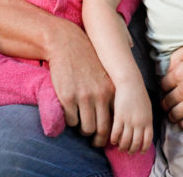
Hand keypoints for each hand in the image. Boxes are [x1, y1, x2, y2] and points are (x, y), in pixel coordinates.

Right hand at [47, 20, 114, 146]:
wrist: (66, 43)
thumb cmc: (86, 58)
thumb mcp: (104, 73)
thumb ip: (110, 91)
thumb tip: (115, 115)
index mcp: (111, 89)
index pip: (116, 120)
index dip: (111, 131)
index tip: (106, 133)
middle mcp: (99, 95)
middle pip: (102, 129)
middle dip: (98, 139)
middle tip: (93, 140)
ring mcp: (83, 97)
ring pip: (86, 128)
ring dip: (83, 130)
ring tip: (81, 125)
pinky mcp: (67, 97)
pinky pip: (71, 120)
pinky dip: (70, 121)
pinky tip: (70, 113)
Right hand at [111, 83, 152, 153]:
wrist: (130, 81)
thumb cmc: (138, 92)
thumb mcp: (146, 106)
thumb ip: (146, 118)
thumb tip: (144, 128)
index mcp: (148, 120)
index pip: (147, 140)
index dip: (143, 148)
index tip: (140, 151)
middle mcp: (139, 123)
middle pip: (136, 143)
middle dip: (131, 150)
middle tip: (127, 151)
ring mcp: (129, 120)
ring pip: (125, 141)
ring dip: (122, 146)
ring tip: (119, 146)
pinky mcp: (119, 117)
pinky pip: (116, 133)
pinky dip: (114, 139)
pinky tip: (111, 140)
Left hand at [161, 34, 182, 129]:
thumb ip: (175, 60)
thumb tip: (168, 71)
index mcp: (179, 73)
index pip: (162, 86)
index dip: (164, 88)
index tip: (167, 90)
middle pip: (168, 102)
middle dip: (166, 103)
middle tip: (167, 103)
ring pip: (176, 114)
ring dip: (172, 115)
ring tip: (173, 114)